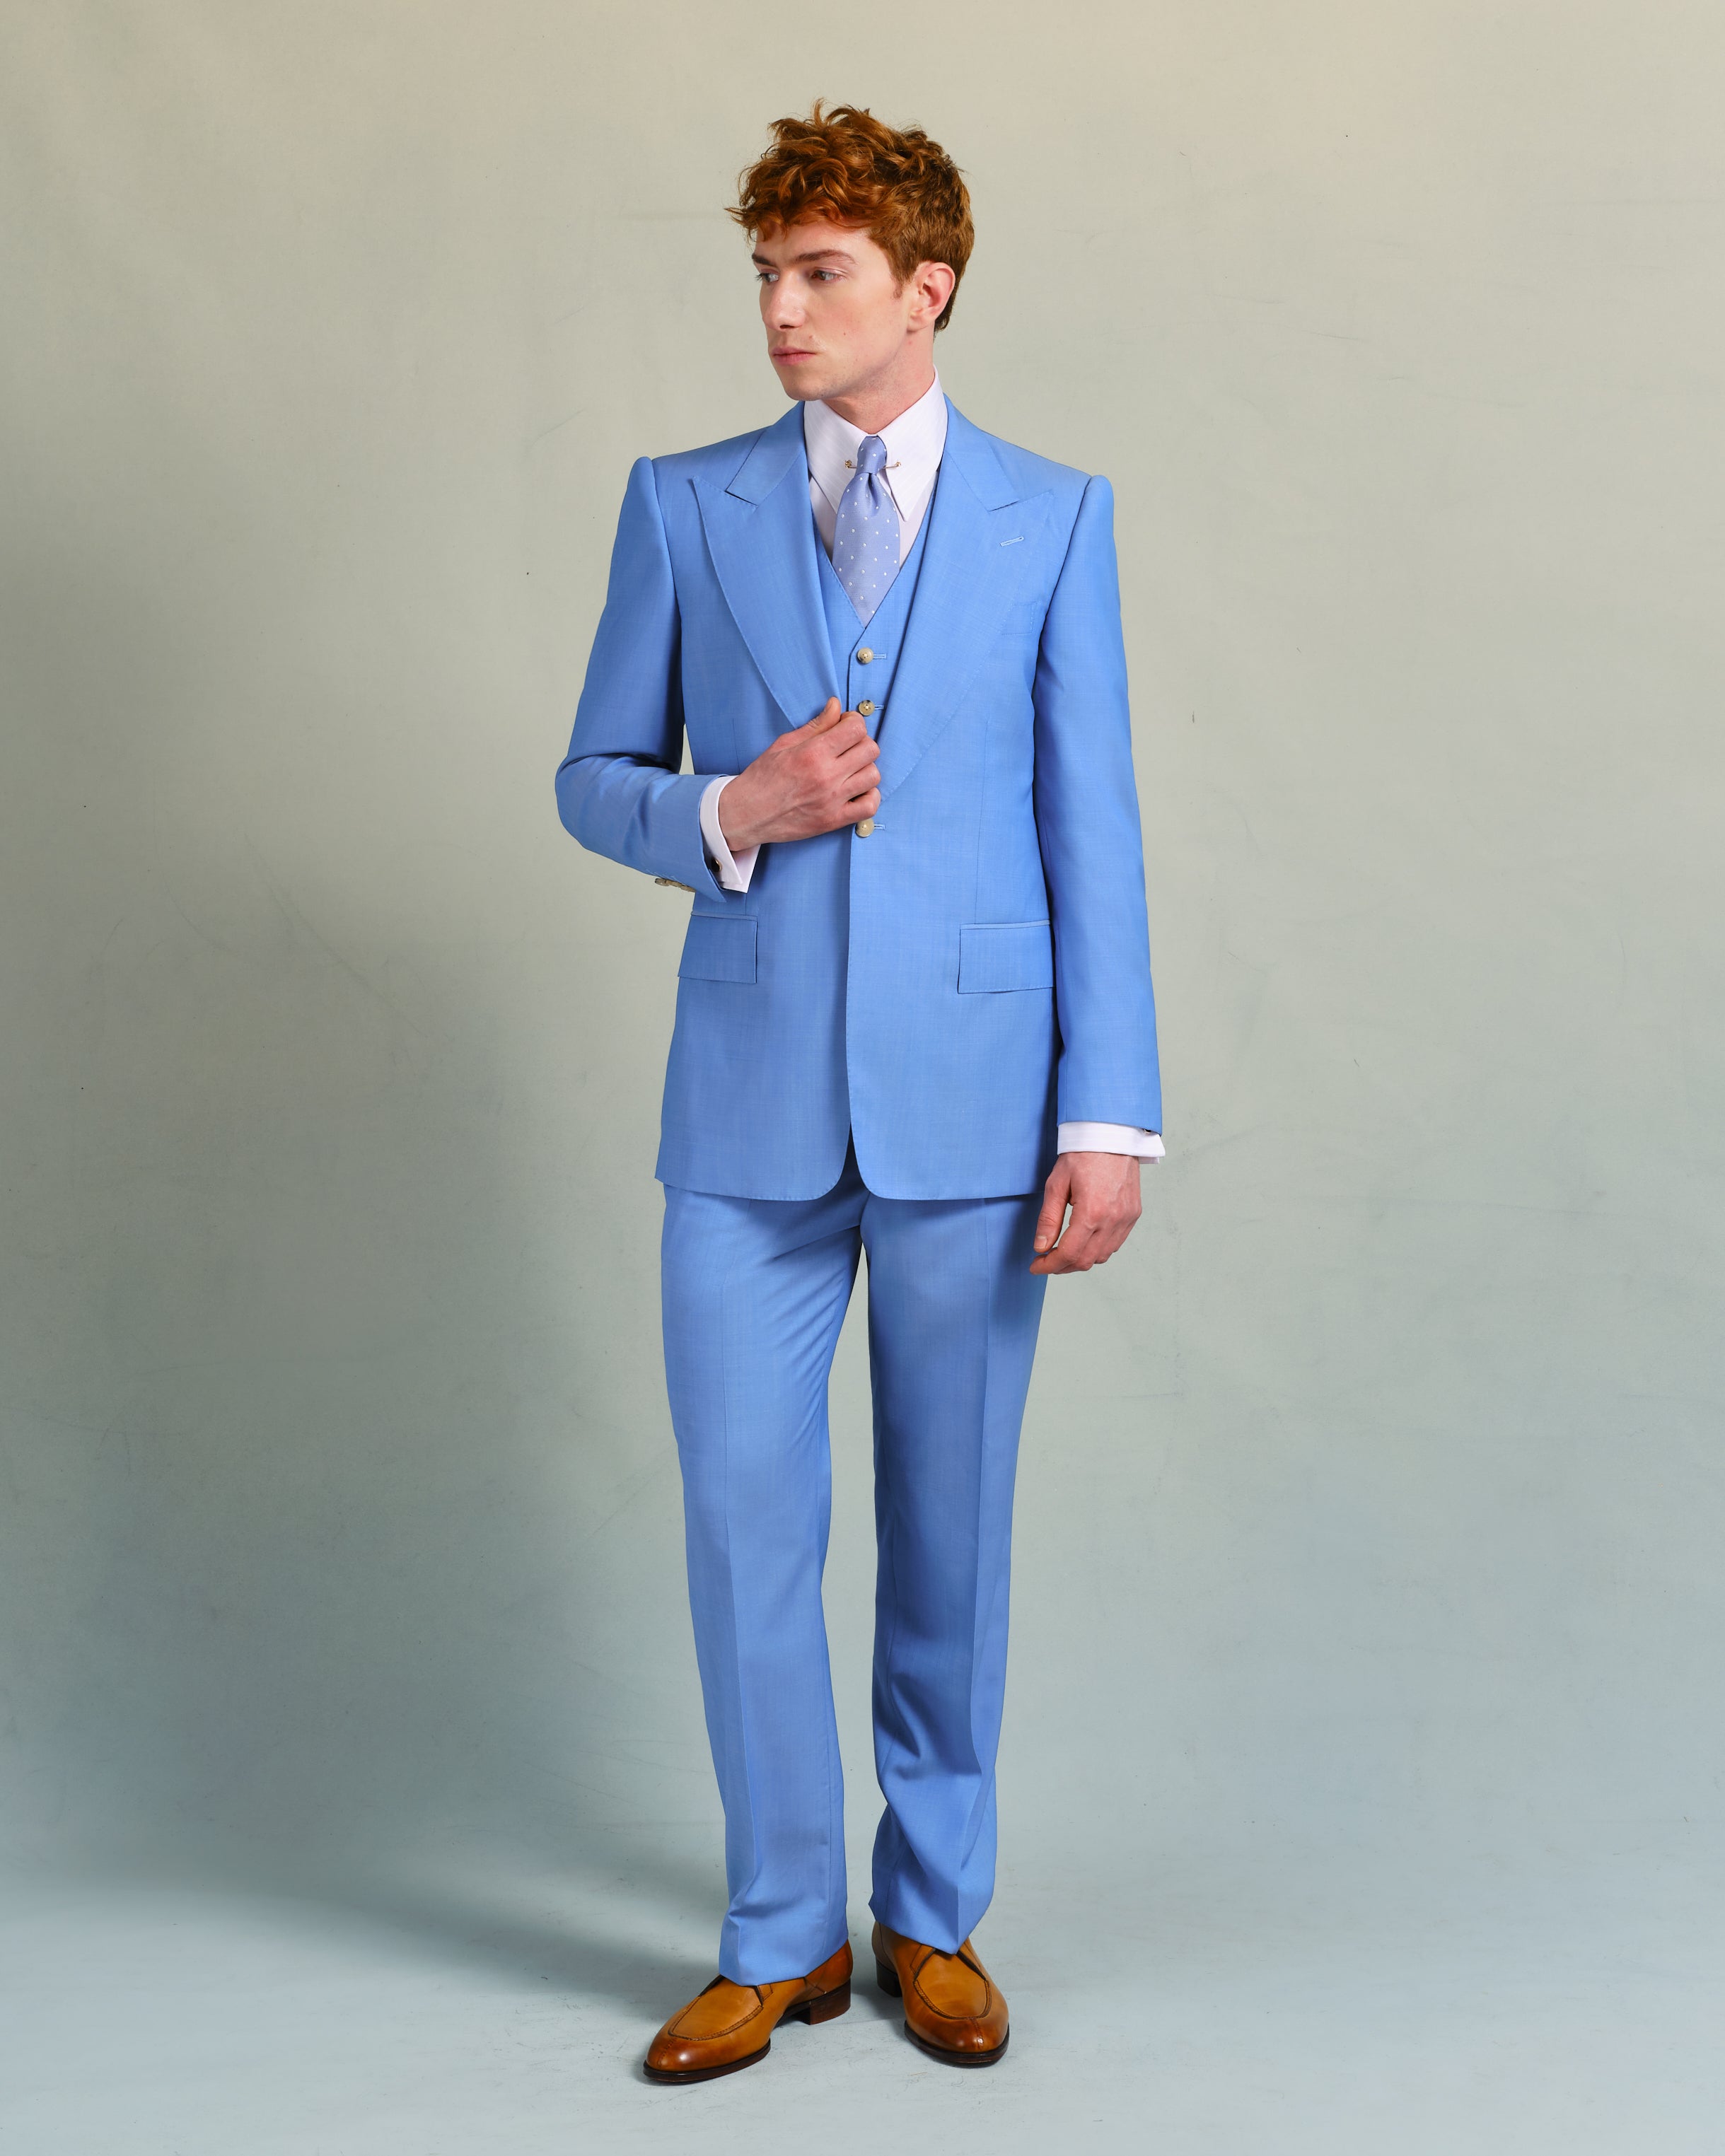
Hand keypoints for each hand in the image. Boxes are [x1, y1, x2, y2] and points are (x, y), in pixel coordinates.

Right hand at [718, 698, 880, 851]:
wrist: (747, 813)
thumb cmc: (763, 778)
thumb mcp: (784, 744)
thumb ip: (816, 726)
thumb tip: (836, 706)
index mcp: (813, 753)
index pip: (856, 729)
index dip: (854, 722)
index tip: (845, 726)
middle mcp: (826, 776)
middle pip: (870, 750)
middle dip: (861, 743)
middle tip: (848, 747)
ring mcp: (832, 800)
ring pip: (873, 775)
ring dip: (865, 768)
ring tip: (851, 769)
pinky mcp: (833, 821)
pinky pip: (869, 807)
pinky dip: (869, 796)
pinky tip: (856, 790)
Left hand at [1030, 1152, 1142, 1274]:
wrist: (1111, 1135)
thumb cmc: (1082, 1154)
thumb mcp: (1056, 1184)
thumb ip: (1048, 1219)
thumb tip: (1041, 1247)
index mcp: (1092, 1212)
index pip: (1069, 1254)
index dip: (1049, 1265)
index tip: (1036, 1265)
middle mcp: (1113, 1220)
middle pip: (1086, 1261)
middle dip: (1062, 1266)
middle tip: (1045, 1261)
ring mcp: (1126, 1218)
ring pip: (1102, 1256)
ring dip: (1080, 1260)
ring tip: (1063, 1252)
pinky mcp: (1133, 1214)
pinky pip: (1115, 1244)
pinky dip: (1097, 1250)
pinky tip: (1084, 1242)